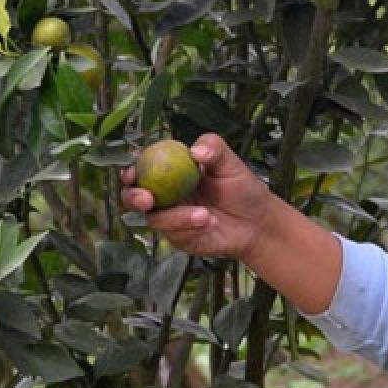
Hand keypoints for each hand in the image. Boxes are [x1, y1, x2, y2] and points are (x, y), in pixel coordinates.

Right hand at [120, 133, 274, 259]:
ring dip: (176, 217)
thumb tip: (195, 151)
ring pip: (154, 219)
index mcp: (171, 171)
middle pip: (133, 197)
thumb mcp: (231, 163)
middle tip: (147, 199)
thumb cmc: (243, 188)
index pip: (142, 168)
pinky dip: (189, 229)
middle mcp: (164, 194)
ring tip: (205, 216)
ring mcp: (170, 218)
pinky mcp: (178, 238)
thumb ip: (214, 149)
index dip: (130, 171)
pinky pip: (173, 235)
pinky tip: (209, 224)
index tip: (131, 174)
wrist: (257, 223)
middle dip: (133, 198)